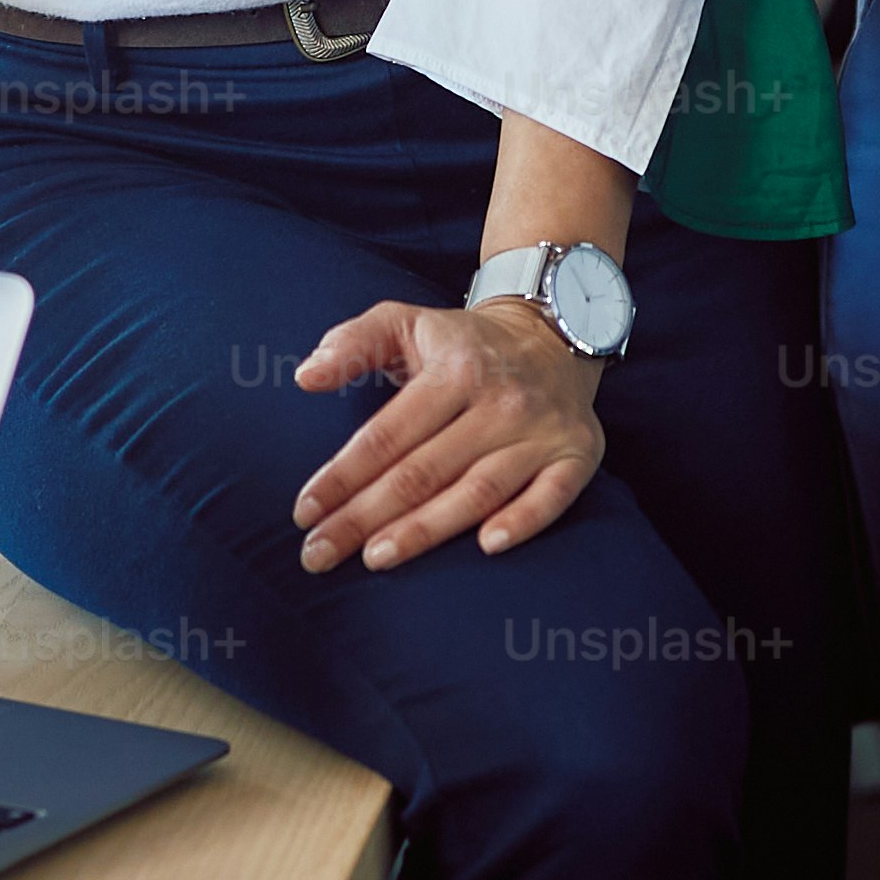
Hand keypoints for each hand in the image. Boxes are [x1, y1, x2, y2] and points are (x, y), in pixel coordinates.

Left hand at [288, 294, 607, 572]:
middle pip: (423, 471)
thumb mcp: (405, 321)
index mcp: (454, 369)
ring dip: (426, 529)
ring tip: (377, 558)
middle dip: (365, 517)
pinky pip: (552, 495)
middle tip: (318, 554)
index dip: (343, 475)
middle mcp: (500, 402)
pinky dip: (523, 521)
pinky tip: (487, 547)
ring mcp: (541, 431)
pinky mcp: (576, 455)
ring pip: (477, 490)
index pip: (388, 434)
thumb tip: (306, 377)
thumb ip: (352, 343)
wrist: (553, 335)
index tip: (304, 512)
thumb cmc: (463, 343)